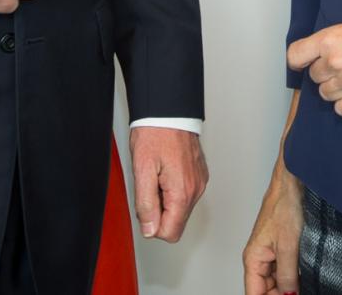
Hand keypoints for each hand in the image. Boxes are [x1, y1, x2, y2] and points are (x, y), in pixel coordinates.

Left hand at [128, 126, 207, 242]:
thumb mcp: (142, 169)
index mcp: (182, 192)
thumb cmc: (155, 133)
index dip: (152, 225)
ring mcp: (199, 181)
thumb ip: (146, 204)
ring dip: (165, 199)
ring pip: (180, 208)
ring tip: (156, 174)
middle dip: (158, 211)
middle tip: (149, 185)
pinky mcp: (199, 173)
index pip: (170, 233)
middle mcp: (196, 189)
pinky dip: (172, 188)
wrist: (168, 109)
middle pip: (176, 221)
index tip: (145, 206)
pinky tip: (164, 170)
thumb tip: (149, 229)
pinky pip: (185, 193)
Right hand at [243, 164, 302, 294]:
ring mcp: (272, 255)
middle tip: (300, 291)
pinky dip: (295, 279)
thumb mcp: (288, 245)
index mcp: (253, 259)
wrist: (293, 183)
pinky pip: (286, 272)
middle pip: (267, 291)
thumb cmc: (284, 204)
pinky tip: (306, 279)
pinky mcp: (283, 250)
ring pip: (278, 284)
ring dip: (290, 288)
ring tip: (304, 283)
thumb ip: (287, 275)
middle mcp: (260, 259)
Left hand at [287, 14, 341, 115]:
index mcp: (329, 40)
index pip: (295, 56)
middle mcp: (334, 62)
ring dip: (334, 89)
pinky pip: (341, 109)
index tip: (301, 63)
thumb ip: (333, 41)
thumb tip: (321, 52)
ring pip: (325, 94)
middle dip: (323, 73)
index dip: (298, 61)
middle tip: (339, 67)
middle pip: (313, 77)